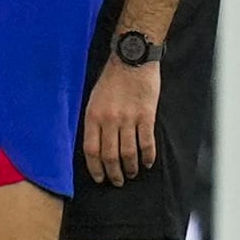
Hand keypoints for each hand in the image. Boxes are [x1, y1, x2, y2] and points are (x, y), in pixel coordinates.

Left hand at [82, 58, 160, 186]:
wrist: (132, 58)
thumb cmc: (112, 78)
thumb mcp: (94, 98)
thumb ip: (94, 121)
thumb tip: (96, 145)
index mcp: (93, 116)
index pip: (91, 150)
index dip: (95, 168)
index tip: (99, 178)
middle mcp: (109, 120)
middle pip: (109, 156)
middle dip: (113, 173)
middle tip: (118, 181)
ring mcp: (128, 119)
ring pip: (128, 153)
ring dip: (131, 168)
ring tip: (132, 174)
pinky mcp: (146, 116)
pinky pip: (146, 143)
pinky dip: (148, 156)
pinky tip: (148, 163)